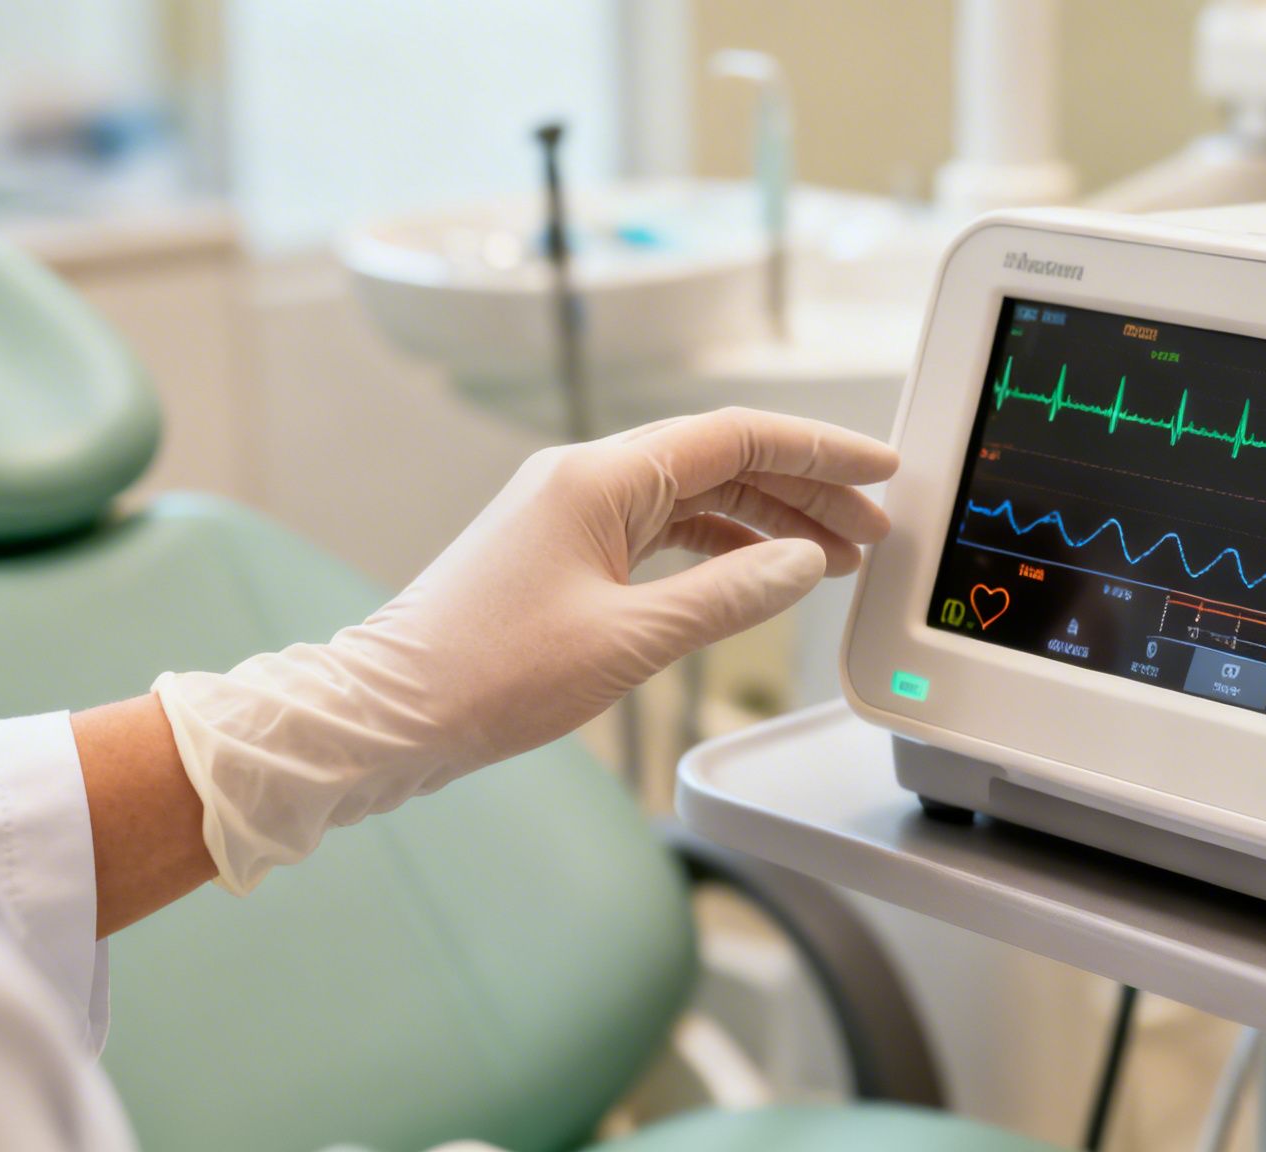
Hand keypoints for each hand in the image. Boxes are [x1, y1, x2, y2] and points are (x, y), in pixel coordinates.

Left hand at [154, 409, 897, 892]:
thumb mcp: (629, 641)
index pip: (736, 438)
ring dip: (769, 524)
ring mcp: (573, 514)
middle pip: (722, 464)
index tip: (880, 469)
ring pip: (697, 500)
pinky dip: (722, 550)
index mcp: (600, 478)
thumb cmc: (488, 675)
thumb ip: (729, 597)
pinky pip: (664, 533)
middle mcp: (586, 480)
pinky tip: (762, 575)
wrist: (385, 715)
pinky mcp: (564, 553)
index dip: (819, 451)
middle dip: (805, 493)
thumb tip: (805, 564)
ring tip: (834, 559)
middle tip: (873, 532)